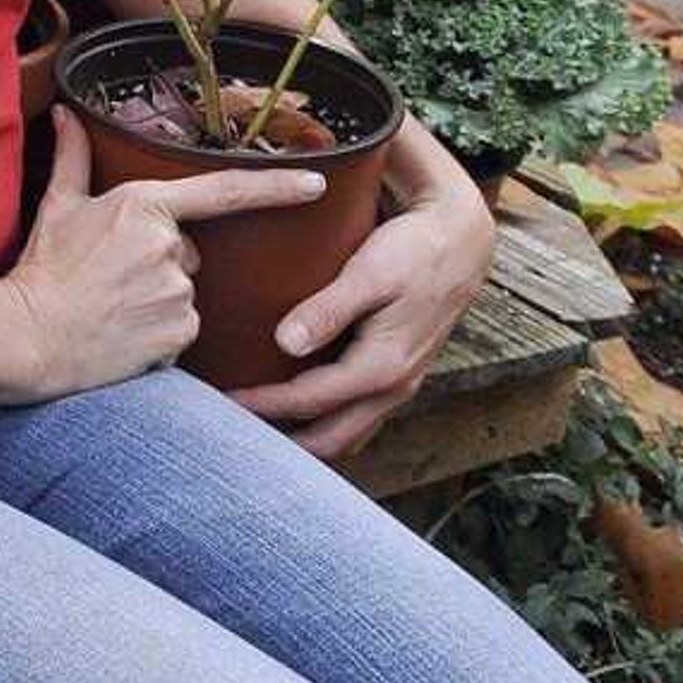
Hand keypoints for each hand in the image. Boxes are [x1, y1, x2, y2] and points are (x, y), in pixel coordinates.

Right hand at [1, 108, 329, 398]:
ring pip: (185, 291)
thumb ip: (71, 156)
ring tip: (115, 307)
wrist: (31, 336)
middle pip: (189, 252)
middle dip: (162, 263)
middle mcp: (169, 247)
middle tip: (114, 277)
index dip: (278, 186)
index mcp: (143, 207)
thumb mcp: (57, 206)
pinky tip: (127, 334)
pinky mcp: (181, 333)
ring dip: (159, 299)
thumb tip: (66, 114)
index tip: (317, 181)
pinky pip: (184, 328)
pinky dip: (162, 333)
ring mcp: (178, 291)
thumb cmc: (43, 269)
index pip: (225, 191)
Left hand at [226, 164, 496, 459]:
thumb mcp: (369, 275)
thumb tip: (286, 344)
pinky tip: (295, 409)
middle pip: (331, 439)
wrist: (461, 240)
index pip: (309, 401)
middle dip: (282, 442)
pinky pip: (357, 416)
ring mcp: (400, 385)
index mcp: (382, 367)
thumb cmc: (412, 252)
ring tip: (256, 427)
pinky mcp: (399, 374)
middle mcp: (394, 387)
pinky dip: (325, 422)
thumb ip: (328, 310)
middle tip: (231, 431)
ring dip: (305, 438)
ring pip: (346, 434)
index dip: (263, 406)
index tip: (221, 402)